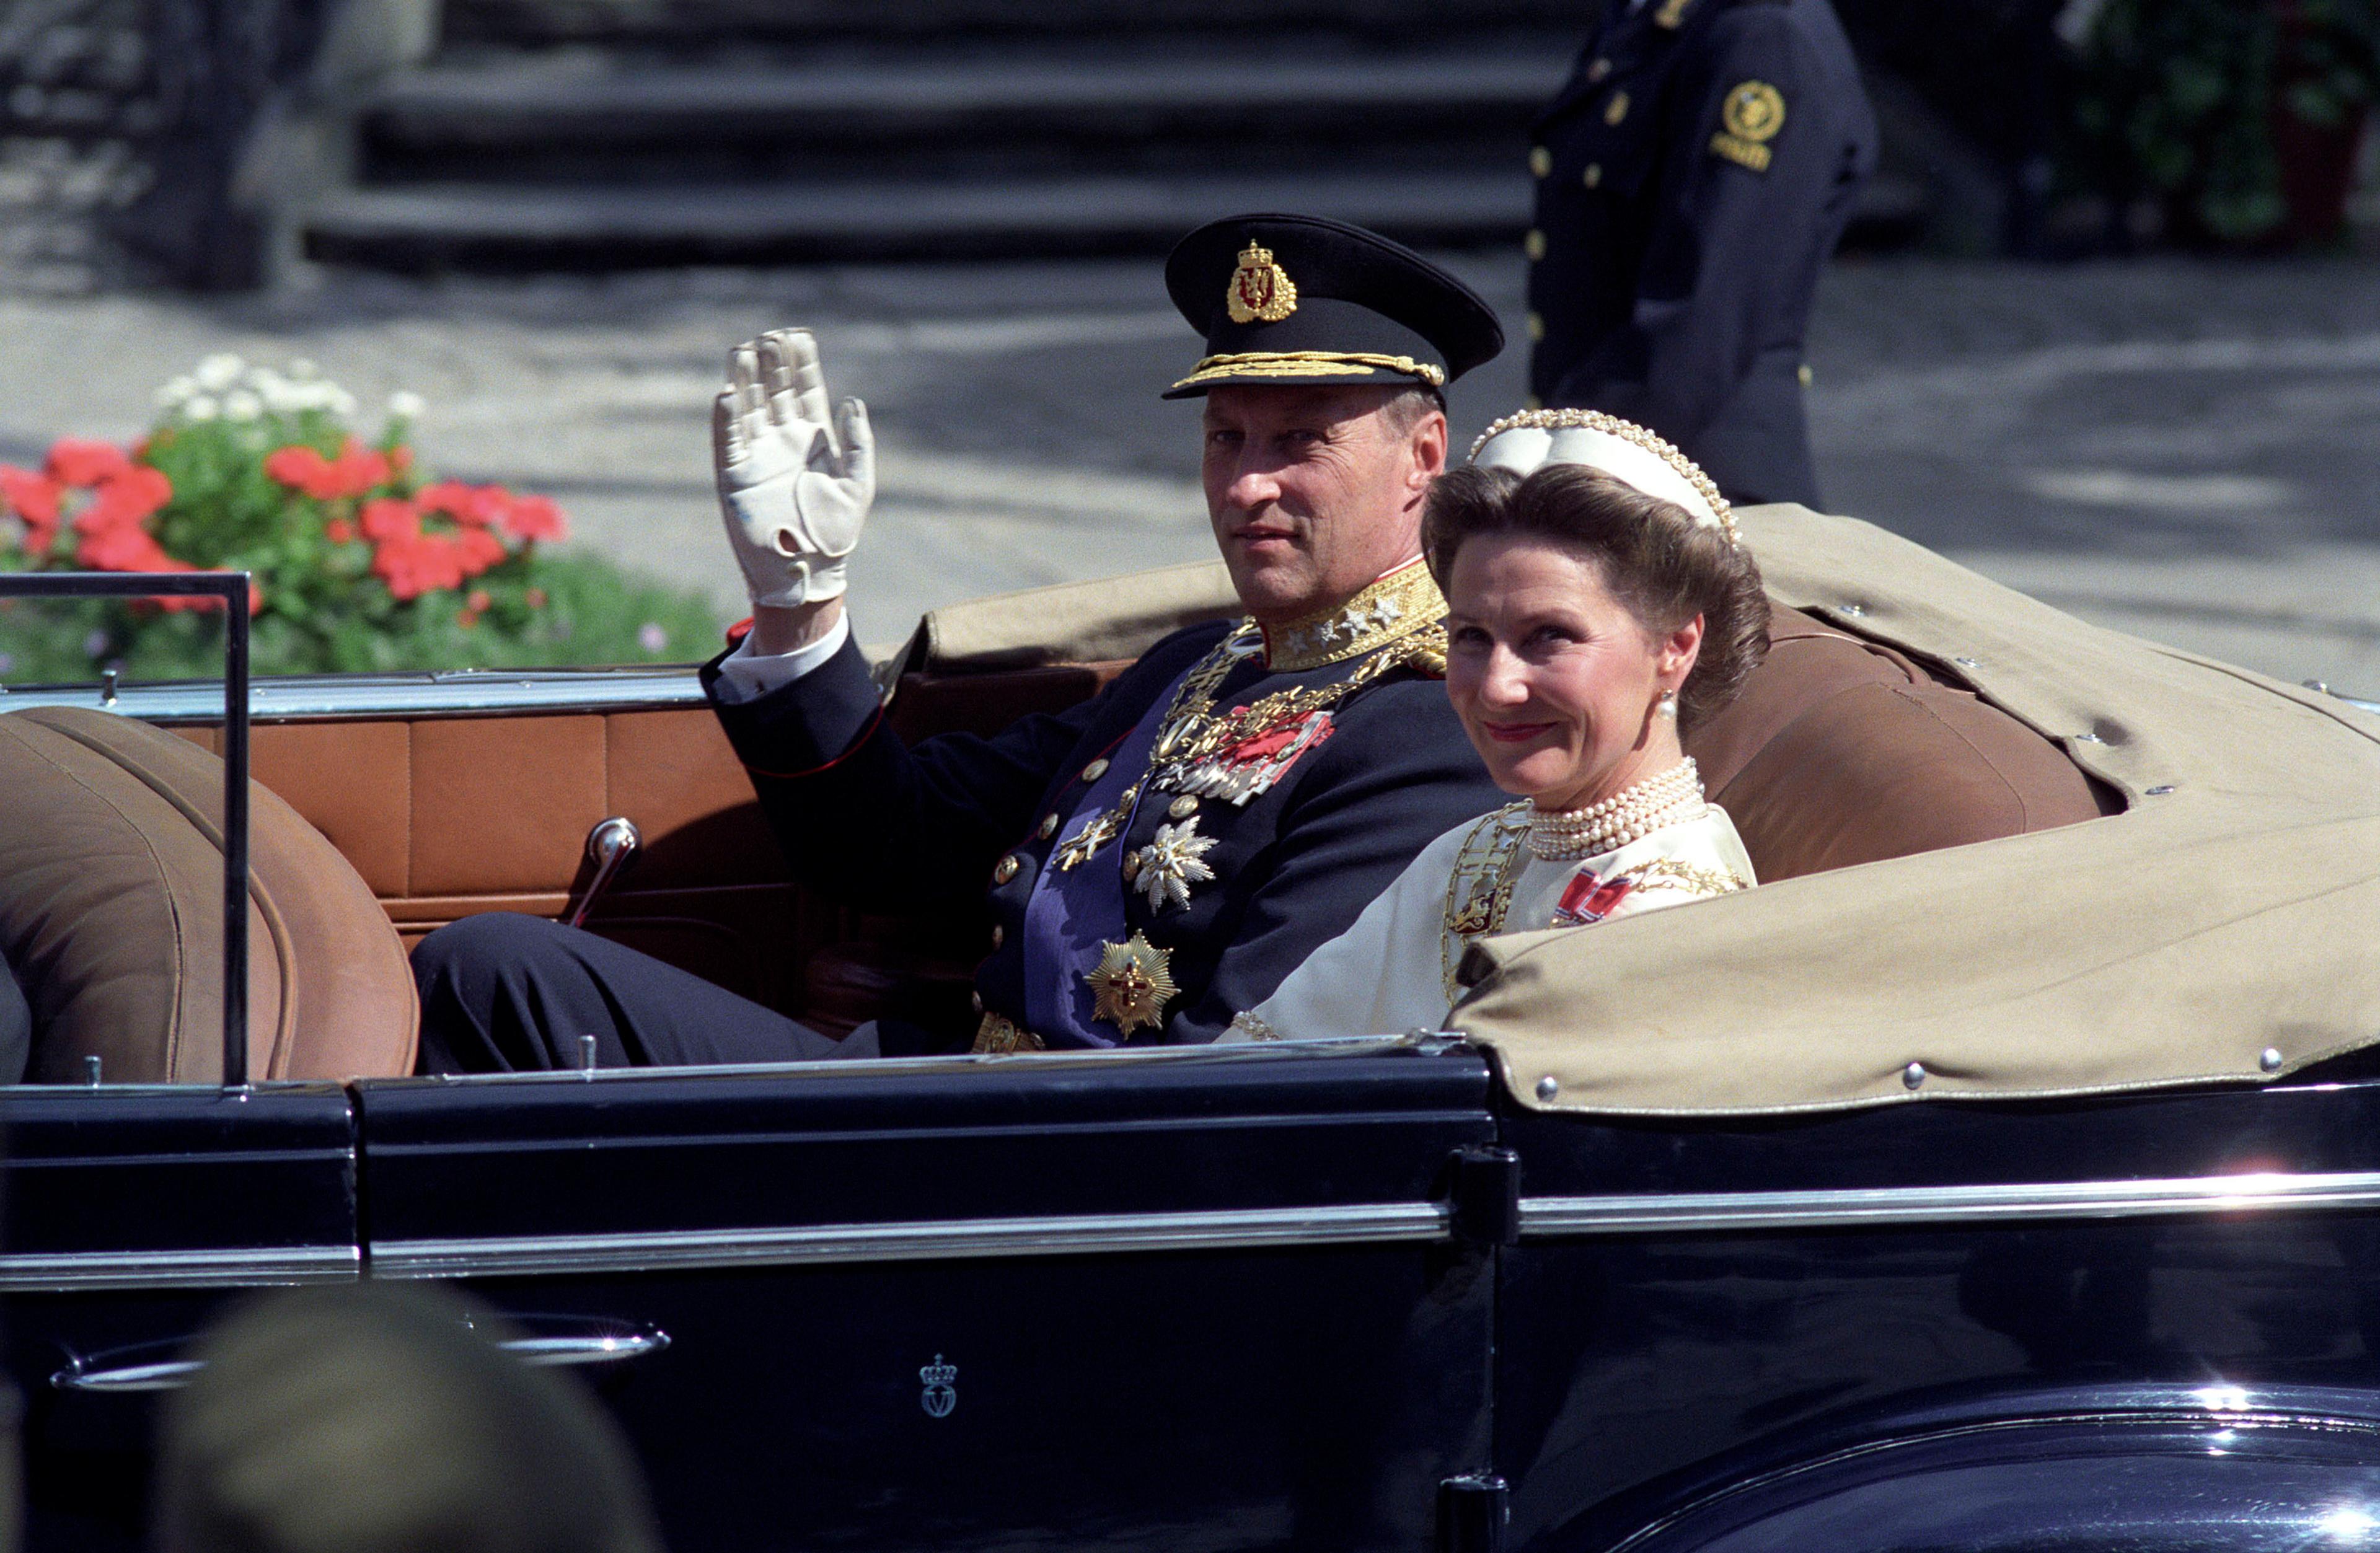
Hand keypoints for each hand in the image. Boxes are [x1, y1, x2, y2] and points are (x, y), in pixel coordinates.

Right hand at [711, 329, 872, 607]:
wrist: (809, 570)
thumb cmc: (836, 531)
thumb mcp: (857, 484)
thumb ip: (858, 443)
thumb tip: (853, 401)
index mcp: (813, 439)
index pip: (804, 391)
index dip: (801, 364)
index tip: (798, 336)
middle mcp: (782, 441)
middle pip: (774, 391)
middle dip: (771, 364)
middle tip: (769, 337)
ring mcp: (757, 456)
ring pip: (748, 409)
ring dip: (745, 380)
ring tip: (743, 350)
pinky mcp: (735, 476)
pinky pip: (728, 441)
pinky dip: (726, 418)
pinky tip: (727, 394)